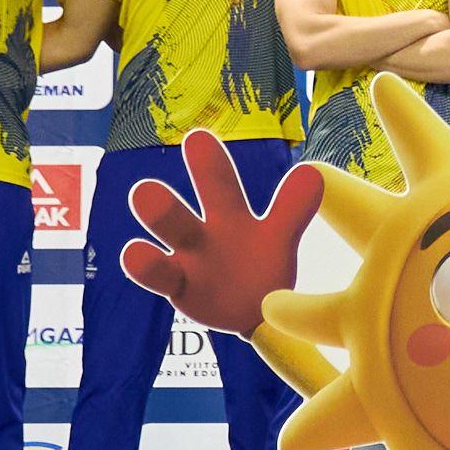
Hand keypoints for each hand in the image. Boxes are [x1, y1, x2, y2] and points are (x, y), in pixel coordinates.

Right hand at [119, 132, 321, 337]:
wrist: (250, 313)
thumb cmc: (261, 265)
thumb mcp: (279, 238)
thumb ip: (292, 210)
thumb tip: (313, 172)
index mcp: (236, 213)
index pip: (227, 182)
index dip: (214, 161)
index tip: (198, 136)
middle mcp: (209, 226)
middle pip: (208, 192)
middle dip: (204, 168)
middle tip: (197, 140)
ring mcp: (189, 254)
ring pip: (172, 226)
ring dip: (159, 210)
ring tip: (146, 192)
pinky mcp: (176, 283)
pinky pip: (156, 272)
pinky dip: (143, 263)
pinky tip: (136, 251)